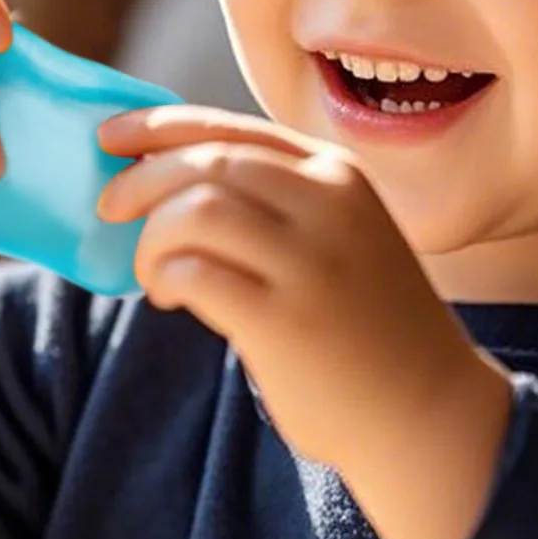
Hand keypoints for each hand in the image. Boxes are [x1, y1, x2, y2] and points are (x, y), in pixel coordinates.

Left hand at [96, 105, 508, 478]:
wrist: (428, 412)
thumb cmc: (367, 327)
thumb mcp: (339, 237)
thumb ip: (275, 204)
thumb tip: (166, 183)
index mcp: (339, 174)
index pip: (233, 128)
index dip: (160, 126)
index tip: (111, 135)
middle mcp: (329, 204)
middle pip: (208, 159)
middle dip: (142, 179)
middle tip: (109, 207)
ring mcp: (311, 260)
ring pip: (195, 208)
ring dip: (152, 236)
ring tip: (155, 272)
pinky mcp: (286, 319)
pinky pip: (196, 271)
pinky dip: (165, 276)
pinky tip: (169, 298)